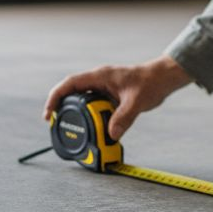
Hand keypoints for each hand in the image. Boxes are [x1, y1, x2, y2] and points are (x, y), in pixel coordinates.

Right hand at [43, 56, 192, 139]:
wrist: (163, 78)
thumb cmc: (151, 82)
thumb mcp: (136, 102)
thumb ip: (124, 118)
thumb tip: (112, 135)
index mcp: (100, 76)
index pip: (69, 84)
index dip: (55, 97)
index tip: (49, 114)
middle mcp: (98, 80)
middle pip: (72, 93)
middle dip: (62, 108)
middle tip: (58, 124)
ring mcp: (104, 87)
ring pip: (83, 100)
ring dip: (77, 113)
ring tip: (74, 129)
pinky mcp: (110, 95)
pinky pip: (94, 105)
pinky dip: (90, 115)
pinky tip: (93, 127)